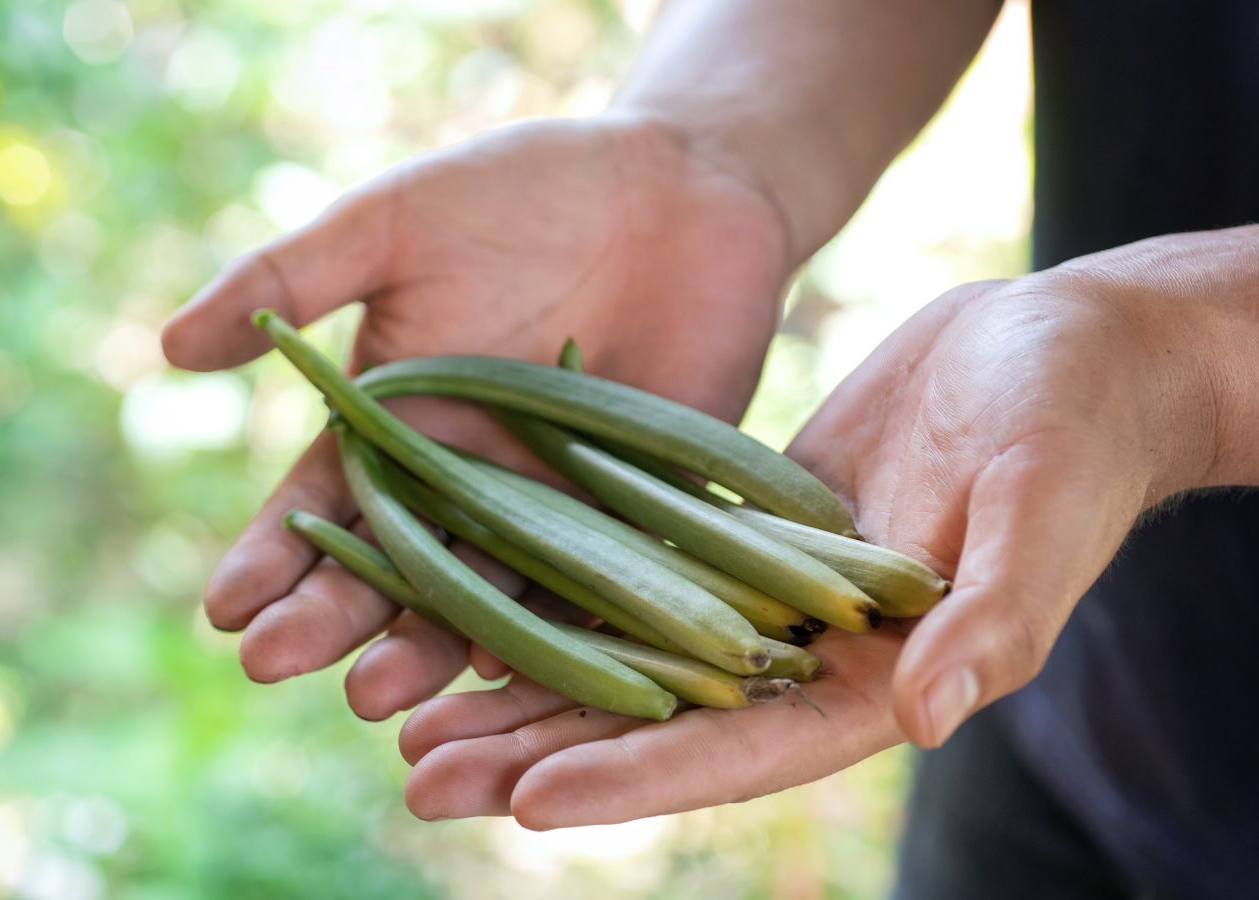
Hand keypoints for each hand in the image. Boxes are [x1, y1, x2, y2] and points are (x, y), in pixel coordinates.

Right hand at [163, 114, 794, 719]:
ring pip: (484, 601)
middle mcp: (466, 488)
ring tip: (374, 695)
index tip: (224, 608)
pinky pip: (598, 594)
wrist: (681, 183)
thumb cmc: (524, 191)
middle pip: (391, 570)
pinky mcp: (642, 522)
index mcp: (396, 428)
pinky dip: (559, 637)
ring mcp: (553, 513)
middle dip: (331, 618)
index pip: (321, 508)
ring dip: (428, 651)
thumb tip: (172, 344)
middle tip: (275, 662)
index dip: (272, 558)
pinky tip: (508, 669)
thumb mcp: (393, 223)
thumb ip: (291, 278)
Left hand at [399, 226, 1258, 826]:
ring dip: (520, 682)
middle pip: (652, 720)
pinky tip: (468, 595)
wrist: (1060, 349)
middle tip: (419, 774)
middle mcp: (804, 654)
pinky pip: (633, 563)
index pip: (736, 751)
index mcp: (876, 682)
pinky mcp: (737, 528)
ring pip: (623, 649)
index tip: (527, 798)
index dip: (632, 777)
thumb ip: (994, 619)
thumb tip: (932, 713)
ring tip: (409, 713)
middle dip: (536, 750)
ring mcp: (762, 594)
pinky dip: (557, 584)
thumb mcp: (1044, 511)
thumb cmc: (1076, 426)